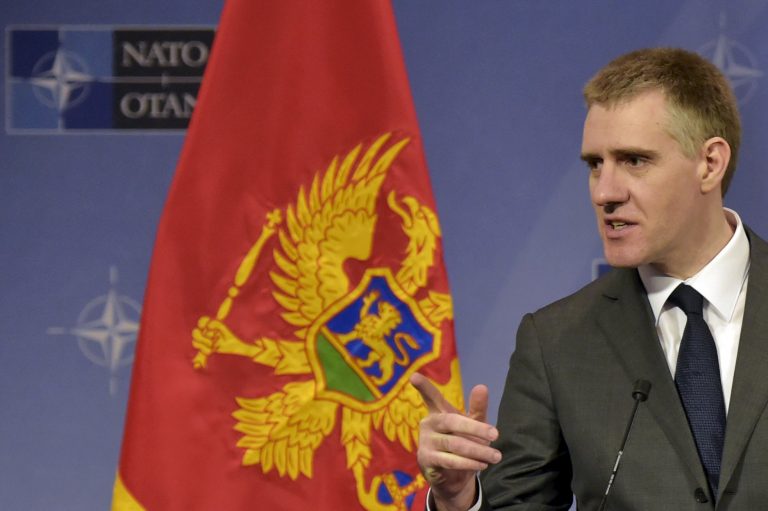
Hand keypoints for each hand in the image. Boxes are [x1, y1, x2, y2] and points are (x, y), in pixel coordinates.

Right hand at [411, 373, 500, 510]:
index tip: (414, 376)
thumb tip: (482, 386)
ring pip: (454, 444)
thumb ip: (477, 408)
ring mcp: (425, 441)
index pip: (430, 396)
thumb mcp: (473, 425)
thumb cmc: (463, 443)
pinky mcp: (426, 459)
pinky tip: (482, 465)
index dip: (423, 386)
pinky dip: (468, 463)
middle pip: (451, 421)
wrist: (453, 478)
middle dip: (475, 428)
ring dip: (478, 451)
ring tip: (496, 456)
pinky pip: (449, 460)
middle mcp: (428, 423)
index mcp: (438, 411)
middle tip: (496, 434)